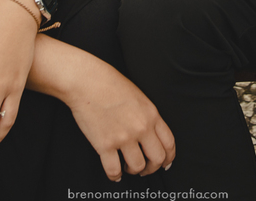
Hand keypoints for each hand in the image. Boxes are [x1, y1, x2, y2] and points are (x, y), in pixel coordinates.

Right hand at [64, 59, 175, 181]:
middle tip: (146, 169)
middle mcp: (141, 128)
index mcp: (151, 114)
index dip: (169, 157)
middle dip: (153, 168)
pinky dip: (115, 176)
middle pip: (157, 159)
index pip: (169, 143)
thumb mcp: (138, 96)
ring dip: (133, 170)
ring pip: (138, 166)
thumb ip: (147, 115)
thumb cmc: (109, 83)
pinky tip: (115, 173)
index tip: (165, 163)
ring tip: (128, 167)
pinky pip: (114, 170)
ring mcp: (123, 137)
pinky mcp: (105, 145)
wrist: (86, 81)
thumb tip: (150, 133)